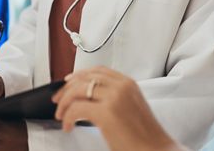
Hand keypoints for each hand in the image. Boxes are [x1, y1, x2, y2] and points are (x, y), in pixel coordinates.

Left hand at [52, 66, 177, 150]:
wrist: (155, 150)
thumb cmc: (144, 136)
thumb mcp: (132, 107)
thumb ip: (115, 97)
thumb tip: (90, 98)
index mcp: (128, 83)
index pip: (98, 70)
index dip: (79, 75)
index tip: (68, 82)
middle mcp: (121, 86)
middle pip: (85, 77)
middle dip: (66, 88)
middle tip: (58, 100)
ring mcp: (114, 98)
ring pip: (78, 90)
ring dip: (65, 103)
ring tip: (61, 116)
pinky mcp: (106, 113)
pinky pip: (77, 108)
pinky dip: (68, 117)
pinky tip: (68, 126)